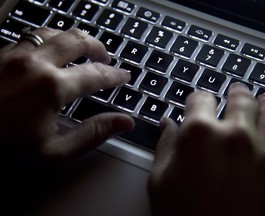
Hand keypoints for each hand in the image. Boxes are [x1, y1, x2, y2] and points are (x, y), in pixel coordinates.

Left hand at [0, 27, 133, 166]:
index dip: (114, 76)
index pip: (95, 75)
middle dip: (97, 47)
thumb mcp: (54, 154)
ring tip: (82, 47)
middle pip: (76, 41)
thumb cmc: (1, 153)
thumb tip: (124, 122)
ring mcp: (11, 55)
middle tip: (106, 57)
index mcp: (51, 87)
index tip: (124, 77)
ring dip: (72, 38)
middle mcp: (33, 63)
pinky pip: (29, 37)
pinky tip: (49, 48)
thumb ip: (93, 134)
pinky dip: (48, 39)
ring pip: (51, 32)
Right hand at [149, 83, 264, 215]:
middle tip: (237, 88)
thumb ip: (165, 144)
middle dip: (237, 92)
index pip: (200, 98)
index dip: (197, 97)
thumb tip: (167, 124)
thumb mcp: (160, 178)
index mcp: (199, 133)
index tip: (196, 100)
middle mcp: (234, 136)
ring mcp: (263, 154)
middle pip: (240, 100)